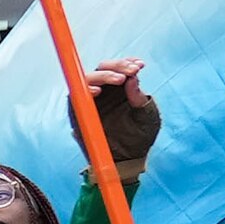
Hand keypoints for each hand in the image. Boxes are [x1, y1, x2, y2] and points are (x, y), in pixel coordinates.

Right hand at [82, 58, 159, 174]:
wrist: (129, 160)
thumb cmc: (140, 136)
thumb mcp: (147, 115)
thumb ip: (140, 97)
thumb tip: (132, 78)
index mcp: (120, 90)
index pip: (117, 69)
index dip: (126, 64)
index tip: (139, 65)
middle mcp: (104, 92)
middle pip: (101, 69)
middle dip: (116, 66)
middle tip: (131, 71)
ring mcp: (90, 102)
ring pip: (88, 79)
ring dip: (103, 76)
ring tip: (119, 79)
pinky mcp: (79, 114)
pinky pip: (77, 98)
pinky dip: (84, 91)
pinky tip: (98, 91)